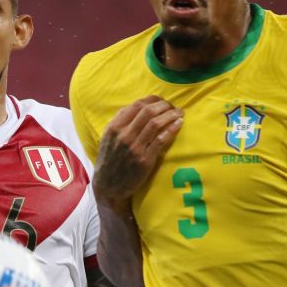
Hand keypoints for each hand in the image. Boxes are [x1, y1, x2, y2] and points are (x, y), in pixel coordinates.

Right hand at [93, 96, 182, 212]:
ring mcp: (135, 147)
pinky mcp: (144, 160)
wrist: (109, 186)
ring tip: (179, 113)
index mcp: (114, 127)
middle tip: (173, 106)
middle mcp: (124, 135)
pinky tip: (179, 124)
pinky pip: (161, 140)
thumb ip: (119, 122)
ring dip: (171, 115)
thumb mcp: (107, 138)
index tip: (161, 100)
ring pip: (156, 123)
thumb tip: (137, 106)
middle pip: (148, 111)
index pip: (136, 105)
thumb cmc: (110, 160)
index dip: (152, 99)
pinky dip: (171, 129)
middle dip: (164, 105)